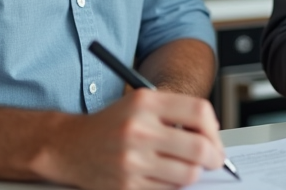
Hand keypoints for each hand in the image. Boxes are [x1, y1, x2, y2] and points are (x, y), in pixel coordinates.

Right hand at [36, 89, 225, 189]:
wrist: (70, 146)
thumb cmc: (112, 124)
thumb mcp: (140, 103)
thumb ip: (176, 112)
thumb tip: (213, 135)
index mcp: (145, 103)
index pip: (199, 112)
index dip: (214, 129)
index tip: (214, 139)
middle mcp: (139, 130)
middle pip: (198, 148)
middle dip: (213, 157)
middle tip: (214, 159)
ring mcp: (132, 160)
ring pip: (187, 174)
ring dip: (193, 173)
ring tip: (185, 166)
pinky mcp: (127, 185)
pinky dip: (172, 185)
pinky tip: (164, 174)